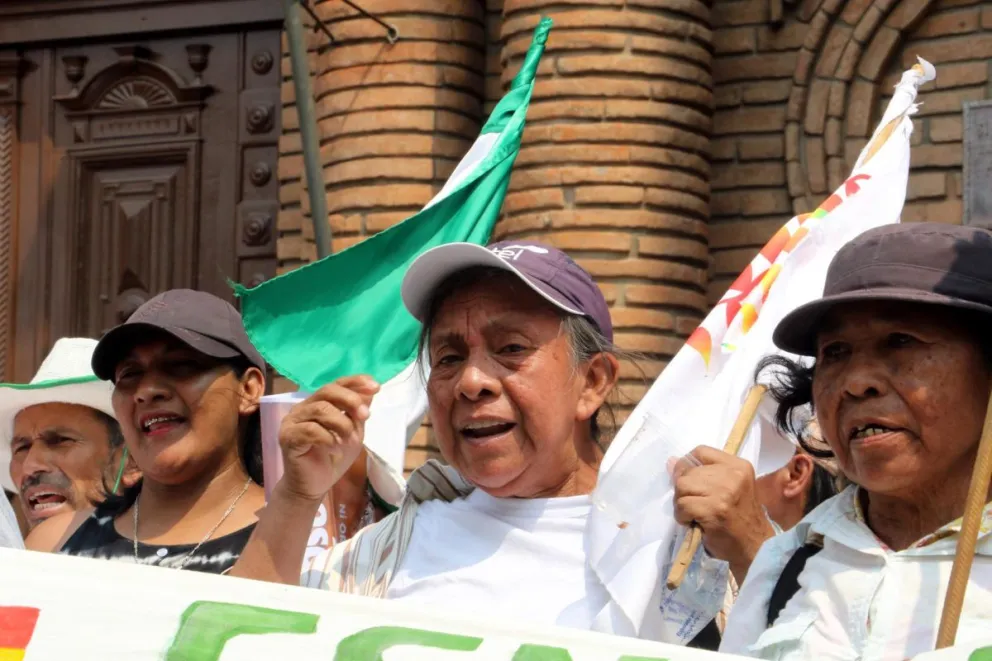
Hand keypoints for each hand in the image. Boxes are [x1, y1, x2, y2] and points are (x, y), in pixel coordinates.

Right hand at [277, 375, 378, 502]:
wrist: (313, 486)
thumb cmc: (332, 458)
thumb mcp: (353, 433)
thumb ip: (357, 413)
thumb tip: (370, 391)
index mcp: (319, 403)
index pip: (336, 384)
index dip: (356, 382)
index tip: (376, 387)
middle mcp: (303, 407)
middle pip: (327, 391)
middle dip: (350, 400)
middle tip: (365, 415)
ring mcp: (293, 421)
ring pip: (320, 409)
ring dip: (341, 423)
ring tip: (349, 439)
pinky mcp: (287, 436)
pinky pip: (310, 430)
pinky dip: (327, 438)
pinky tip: (333, 448)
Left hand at [672, 446, 774, 582]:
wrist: (756, 547)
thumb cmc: (740, 518)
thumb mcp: (729, 488)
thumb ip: (702, 473)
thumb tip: (670, 462)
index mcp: (737, 465)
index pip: (700, 451)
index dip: (687, 466)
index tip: (690, 482)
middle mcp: (732, 475)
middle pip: (688, 471)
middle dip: (683, 490)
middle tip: (694, 505)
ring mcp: (723, 491)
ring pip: (682, 486)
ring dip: (681, 503)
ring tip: (693, 513)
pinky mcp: (714, 509)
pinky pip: (682, 505)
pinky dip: (682, 516)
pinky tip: (693, 522)